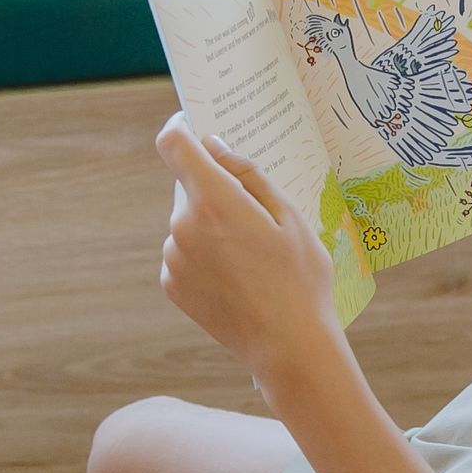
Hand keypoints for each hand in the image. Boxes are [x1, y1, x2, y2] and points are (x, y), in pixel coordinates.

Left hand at [154, 111, 340, 383]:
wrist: (287, 346)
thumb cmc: (299, 278)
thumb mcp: (289, 216)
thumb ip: (248, 175)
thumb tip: (215, 147)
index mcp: (214, 200)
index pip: (174, 144)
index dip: (181, 127)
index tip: (195, 126)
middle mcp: (182, 225)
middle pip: (188, 184)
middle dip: (214, 187)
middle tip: (255, 212)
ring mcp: (173, 257)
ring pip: (188, 220)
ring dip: (211, 223)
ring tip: (253, 255)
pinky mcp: (172, 283)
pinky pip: (183, 251)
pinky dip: (204, 253)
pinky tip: (238, 276)